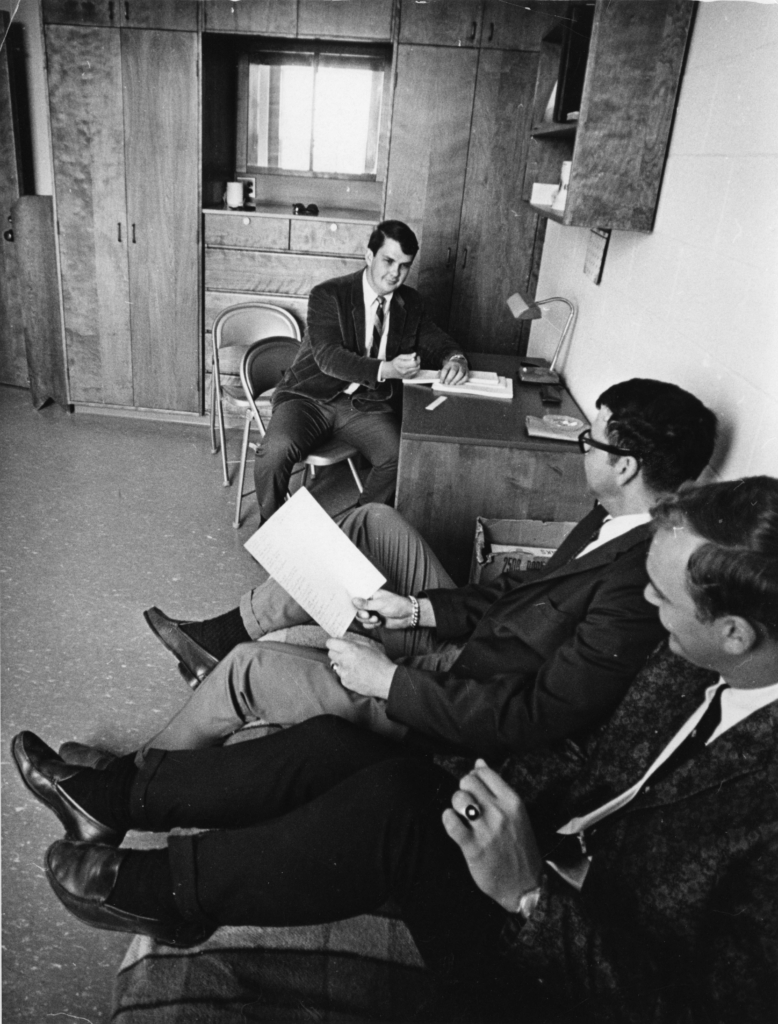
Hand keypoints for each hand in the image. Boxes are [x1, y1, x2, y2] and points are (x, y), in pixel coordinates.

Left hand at [325, 637, 395, 698]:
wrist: (386, 680)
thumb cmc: (380, 662)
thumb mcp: (369, 646)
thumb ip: (353, 642)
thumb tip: (342, 640)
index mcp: (350, 649)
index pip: (330, 643)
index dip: (333, 643)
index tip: (336, 644)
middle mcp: (344, 660)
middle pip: (330, 654)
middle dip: (336, 652)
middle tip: (346, 654)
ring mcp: (344, 673)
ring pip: (335, 665)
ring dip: (341, 664)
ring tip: (355, 666)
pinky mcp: (345, 682)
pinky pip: (341, 675)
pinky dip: (346, 674)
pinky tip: (357, 674)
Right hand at [352, 589, 414, 629]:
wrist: (408, 616)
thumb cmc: (396, 604)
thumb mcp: (380, 603)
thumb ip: (366, 604)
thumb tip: (353, 600)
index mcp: (371, 595)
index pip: (357, 597)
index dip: (353, 602)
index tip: (352, 606)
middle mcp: (369, 603)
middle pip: (357, 610)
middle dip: (361, 614)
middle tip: (367, 615)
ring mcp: (372, 612)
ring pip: (361, 619)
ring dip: (368, 620)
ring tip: (377, 619)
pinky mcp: (375, 621)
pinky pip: (367, 625)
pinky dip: (372, 625)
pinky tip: (380, 622)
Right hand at [382, 353, 419, 379]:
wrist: (390, 370)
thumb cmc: (395, 363)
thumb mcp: (400, 357)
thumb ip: (408, 356)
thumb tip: (415, 354)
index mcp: (402, 365)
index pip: (414, 363)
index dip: (418, 359)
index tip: (417, 357)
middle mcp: (404, 371)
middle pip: (417, 367)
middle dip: (418, 362)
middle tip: (417, 359)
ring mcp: (406, 375)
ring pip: (417, 370)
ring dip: (417, 366)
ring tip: (414, 363)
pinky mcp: (407, 378)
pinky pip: (415, 373)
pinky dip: (415, 370)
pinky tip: (412, 367)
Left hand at [439, 357, 467, 384]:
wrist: (460, 360)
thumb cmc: (451, 366)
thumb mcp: (445, 367)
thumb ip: (441, 373)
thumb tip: (437, 379)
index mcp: (449, 363)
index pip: (445, 369)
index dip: (442, 376)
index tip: (441, 381)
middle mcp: (456, 364)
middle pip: (453, 371)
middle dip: (449, 378)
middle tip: (447, 383)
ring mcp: (462, 367)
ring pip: (460, 373)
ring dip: (456, 380)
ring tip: (452, 384)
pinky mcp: (467, 371)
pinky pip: (465, 376)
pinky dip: (461, 381)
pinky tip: (457, 384)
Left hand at [442, 759, 542, 911]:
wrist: (526, 886)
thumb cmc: (520, 847)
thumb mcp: (516, 814)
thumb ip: (497, 788)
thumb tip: (479, 761)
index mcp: (513, 801)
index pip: (484, 772)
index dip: (474, 777)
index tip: (475, 789)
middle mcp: (500, 812)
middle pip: (467, 781)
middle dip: (463, 789)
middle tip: (467, 804)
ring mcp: (486, 830)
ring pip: (458, 798)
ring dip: (456, 805)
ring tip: (462, 816)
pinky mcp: (472, 847)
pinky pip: (450, 822)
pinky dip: (448, 820)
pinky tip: (454, 826)